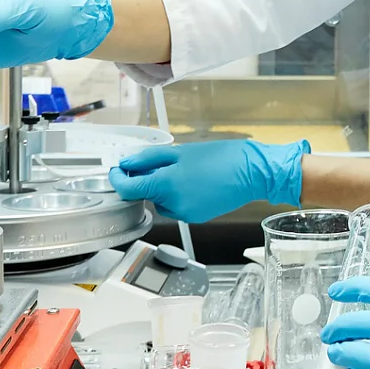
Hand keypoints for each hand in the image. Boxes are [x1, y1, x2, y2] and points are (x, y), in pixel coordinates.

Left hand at [108, 138, 309, 222]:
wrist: (253, 173)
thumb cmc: (222, 158)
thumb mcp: (181, 151)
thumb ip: (149, 159)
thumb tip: (126, 164)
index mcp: (166, 185)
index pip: (127, 189)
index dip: (117, 178)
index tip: (116, 169)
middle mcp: (172, 204)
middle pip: (145, 195)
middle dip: (147, 180)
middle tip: (162, 161)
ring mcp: (185, 213)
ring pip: (161, 201)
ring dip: (163, 188)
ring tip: (185, 170)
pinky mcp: (196, 217)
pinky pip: (177, 206)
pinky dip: (178, 195)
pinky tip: (195, 182)